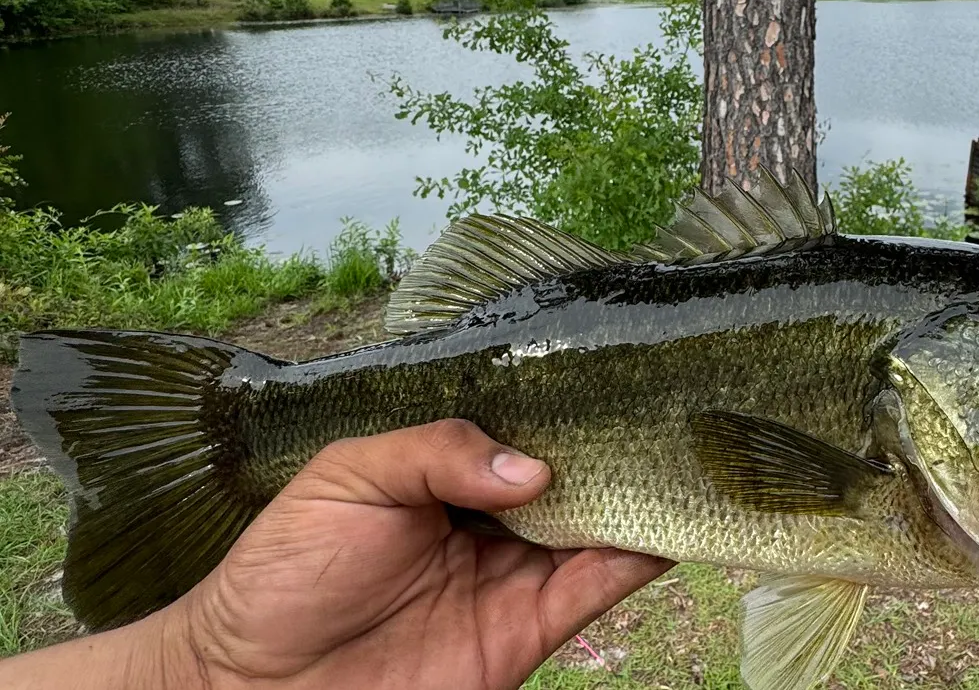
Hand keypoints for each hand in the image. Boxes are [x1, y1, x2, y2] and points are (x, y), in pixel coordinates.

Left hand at [162, 419, 670, 689]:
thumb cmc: (285, 566)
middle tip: (671, 404)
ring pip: (597, 527)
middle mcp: (492, 518)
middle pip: (574, 471)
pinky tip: (663, 527)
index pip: (526, 426)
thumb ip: (437, 452)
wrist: (249, 682)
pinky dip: (635, 561)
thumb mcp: (349, 474)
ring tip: (683, 456)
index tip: (619, 365)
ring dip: (638, 495)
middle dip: (618, 441)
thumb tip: (534, 467)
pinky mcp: (521, 633)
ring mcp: (511, 575)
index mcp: (450, 471)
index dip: (569, 400)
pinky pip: (591, 593)